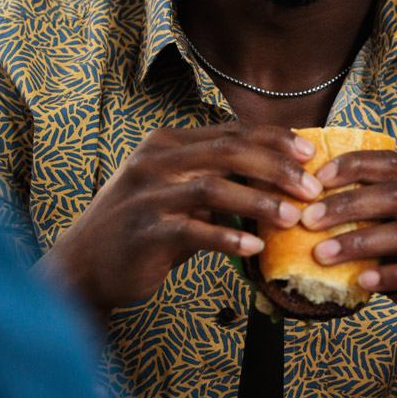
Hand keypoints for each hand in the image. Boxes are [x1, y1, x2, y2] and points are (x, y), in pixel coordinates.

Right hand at [39, 123, 320, 314]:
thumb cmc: (143, 227)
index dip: (275, 140)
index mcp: (167, 144)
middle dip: (277, 169)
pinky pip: (193, 231)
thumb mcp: (178, 192)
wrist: (84, 265)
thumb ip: (218, 179)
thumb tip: (280, 177)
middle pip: (228, 153)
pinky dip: (228, 238)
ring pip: (213, 188)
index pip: (232, 133)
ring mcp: (147, 195)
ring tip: (292, 218)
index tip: (311, 154)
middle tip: (312, 189)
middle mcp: (155, 162)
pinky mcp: (144, 232)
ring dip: (259, 202)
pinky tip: (255, 248)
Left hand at [302, 151, 396, 351]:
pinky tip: (360, 281)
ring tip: (321, 254)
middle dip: (345, 205)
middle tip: (309, 219)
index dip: (353, 166)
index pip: (392, 163)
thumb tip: (313, 209)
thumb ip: (375, 217)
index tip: (318, 178)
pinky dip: (385, 275)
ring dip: (356, 242)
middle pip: (393, 195)